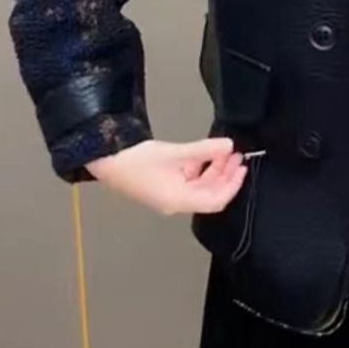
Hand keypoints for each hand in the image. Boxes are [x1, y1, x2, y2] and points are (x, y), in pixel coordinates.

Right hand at [85, 137, 248, 215]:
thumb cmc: (136, 160)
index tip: (243, 168)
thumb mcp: (174, 153)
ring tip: (226, 152)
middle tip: (237, 156)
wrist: (105, 160)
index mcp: (179, 200)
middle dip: (226, 175)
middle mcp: (176, 202)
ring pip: (201, 186)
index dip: (232, 185)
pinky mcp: (163, 186)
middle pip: (210, 193)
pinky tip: (207, 154)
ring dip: (215, 170)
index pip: (216, 200)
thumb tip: (228, 145)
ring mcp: (169, 195)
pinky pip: (189, 181)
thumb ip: (204, 150)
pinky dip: (201, 169)